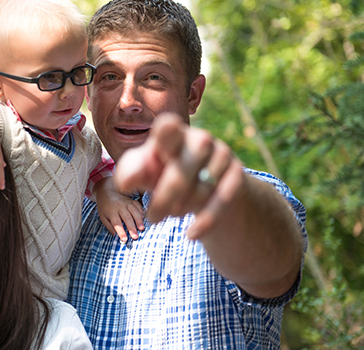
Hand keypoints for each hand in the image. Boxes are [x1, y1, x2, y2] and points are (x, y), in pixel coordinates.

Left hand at [95, 178, 143, 241]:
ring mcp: (126, 203)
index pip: (116, 223)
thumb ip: (109, 226)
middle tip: (136, 237)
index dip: (121, 231)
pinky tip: (144, 218)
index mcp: (111, 212)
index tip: (125, 239)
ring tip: (142, 228)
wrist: (106, 192)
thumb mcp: (103, 217)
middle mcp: (119, 207)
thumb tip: (115, 236)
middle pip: (126, 218)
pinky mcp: (131, 200)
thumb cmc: (104, 207)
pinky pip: (138, 205)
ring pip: (134, 211)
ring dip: (138, 220)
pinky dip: (141, 212)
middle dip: (132, 228)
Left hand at [114, 113, 240, 239]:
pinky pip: (221, 200)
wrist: (208, 188)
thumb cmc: (166, 174)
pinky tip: (190, 235)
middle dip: (164, 198)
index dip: (163, 137)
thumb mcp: (147, 173)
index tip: (157, 154)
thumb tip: (126, 183)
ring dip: (182, 207)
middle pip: (181, 169)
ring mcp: (221, 155)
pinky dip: (205, 221)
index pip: (168, 127)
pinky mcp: (237, 174)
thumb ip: (132, 173)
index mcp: (173, 134)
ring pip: (201, 187)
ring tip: (172, 214)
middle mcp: (199, 139)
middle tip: (153, 217)